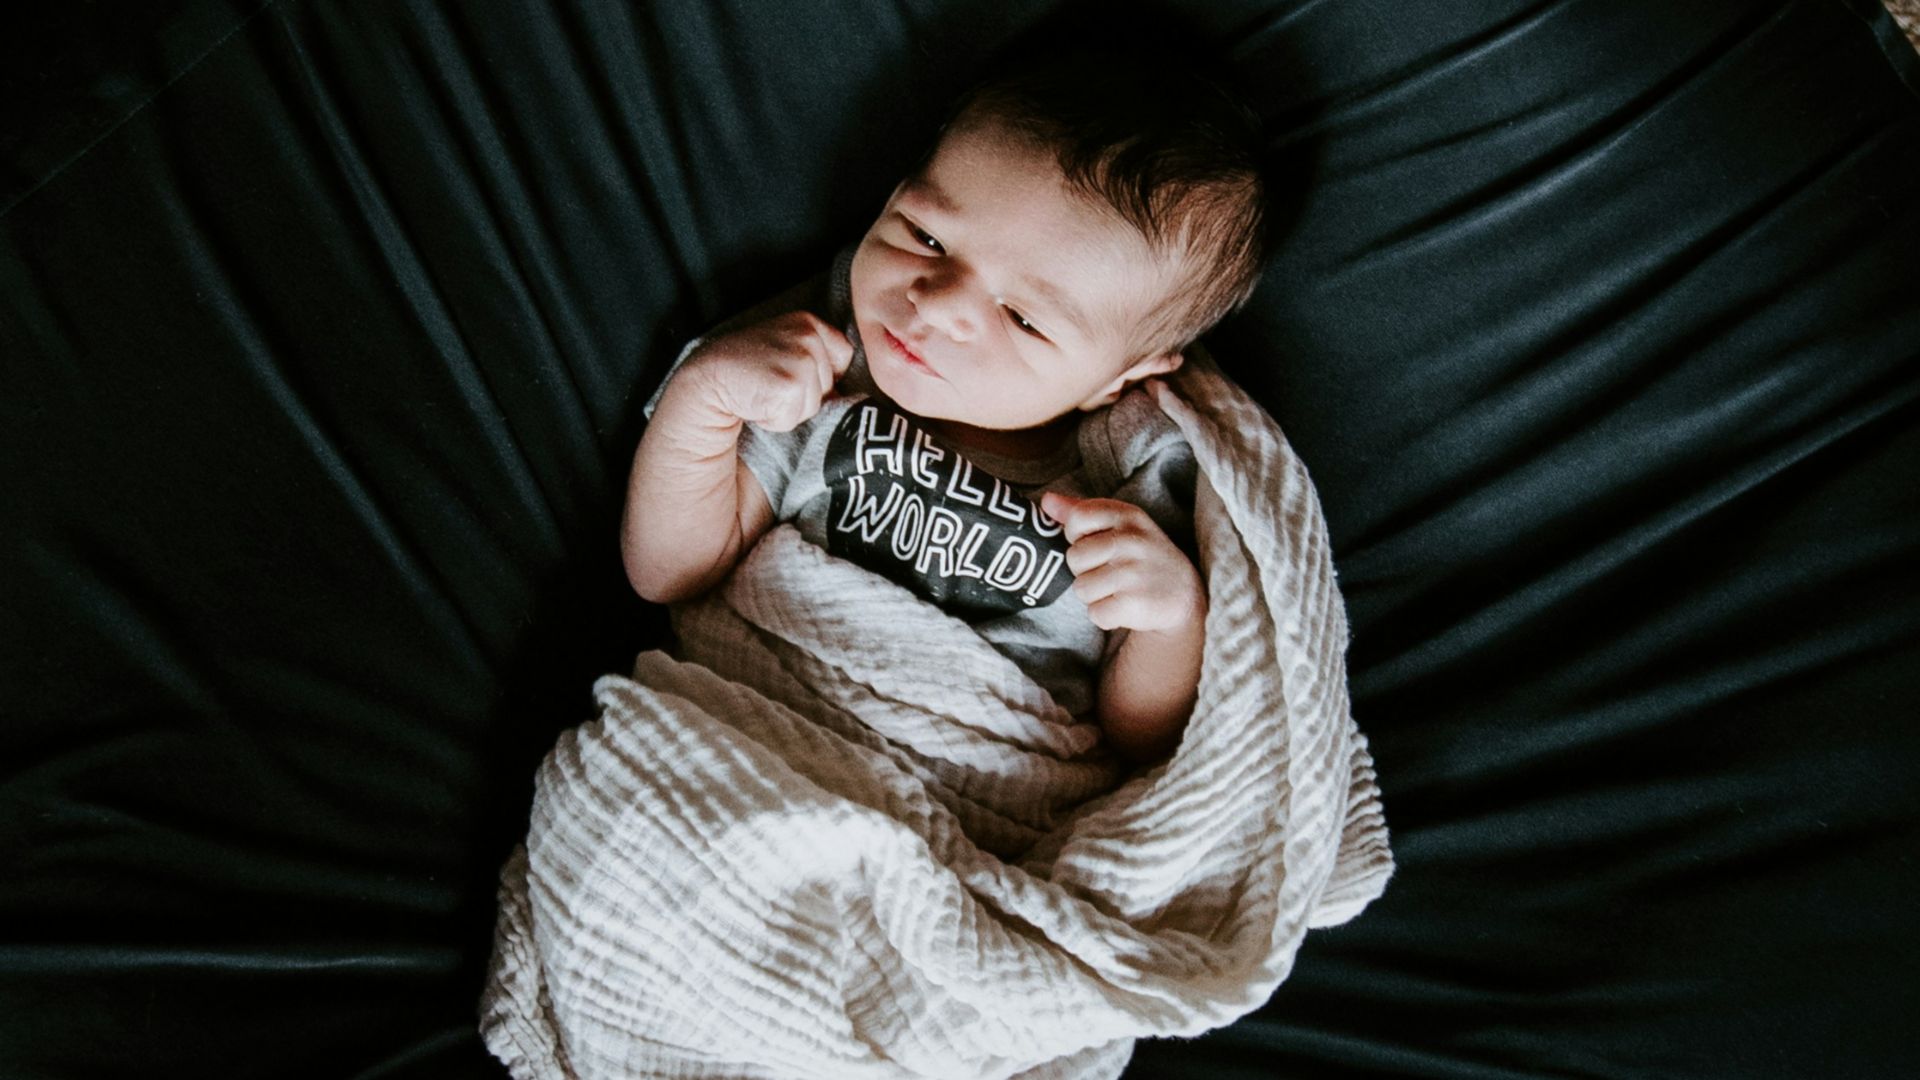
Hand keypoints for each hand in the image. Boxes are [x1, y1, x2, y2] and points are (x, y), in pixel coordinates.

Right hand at [679, 311, 853, 431]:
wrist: (707, 381)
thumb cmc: (746, 371)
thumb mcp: (786, 348)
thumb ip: (816, 358)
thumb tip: (844, 389)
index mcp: (808, 322)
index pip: (843, 356)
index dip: (819, 374)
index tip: (787, 372)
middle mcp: (807, 336)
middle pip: (830, 385)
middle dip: (804, 394)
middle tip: (769, 383)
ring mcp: (800, 359)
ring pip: (815, 405)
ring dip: (790, 409)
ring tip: (763, 393)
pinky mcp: (789, 386)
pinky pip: (795, 418)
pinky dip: (777, 420)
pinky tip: (757, 403)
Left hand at [1039, 491, 1204, 633]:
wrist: (1183, 594)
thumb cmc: (1140, 555)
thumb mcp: (1120, 525)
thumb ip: (1081, 511)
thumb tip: (1046, 501)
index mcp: (1127, 516)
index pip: (1077, 518)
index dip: (1078, 536)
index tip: (1098, 544)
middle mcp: (1132, 541)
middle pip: (1074, 557)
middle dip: (1086, 570)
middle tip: (1112, 571)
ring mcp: (1134, 573)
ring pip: (1081, 588)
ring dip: (1095, 595)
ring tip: (1119, 589)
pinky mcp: (1134, 604)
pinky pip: (1094, 613)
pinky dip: (1106, 616)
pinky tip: (1125, 606)